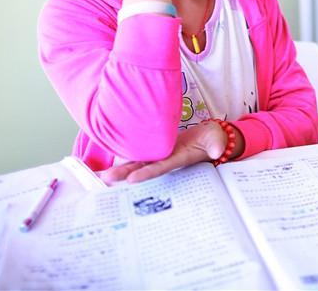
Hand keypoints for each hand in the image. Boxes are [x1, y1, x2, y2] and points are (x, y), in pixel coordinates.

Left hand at [99, 121, 239, 183]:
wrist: (211, 137)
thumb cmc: (214, 139)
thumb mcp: (217, 141)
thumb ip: (216, 145)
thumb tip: (217, 151)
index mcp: (179, 159)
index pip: (161, 167)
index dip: (147, 173)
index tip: (131, 179)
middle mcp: (166, 160)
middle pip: (143, 169)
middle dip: (124, 174)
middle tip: (105, 179)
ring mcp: (161, 155)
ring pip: (137, 163)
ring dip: (120, 170)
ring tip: (100, 176)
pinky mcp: (158, 149)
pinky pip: (140, 155)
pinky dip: (126, 159)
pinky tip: (110, 163)